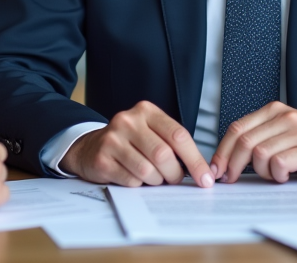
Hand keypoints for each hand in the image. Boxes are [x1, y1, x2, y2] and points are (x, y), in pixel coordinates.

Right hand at [60, 100, 213, 187]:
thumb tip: (202, 171)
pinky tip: (133, 176)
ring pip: (148, 171)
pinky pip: (131, 181)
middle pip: (163, 155)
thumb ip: (173, 144)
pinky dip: (138, 185)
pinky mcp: (102, 159)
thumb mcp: (151, 132)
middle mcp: (128, 121)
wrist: (90, 147)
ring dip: (156, 181)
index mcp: (146, 111)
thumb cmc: (130, 142)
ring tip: (152, 177)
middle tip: (174, 179)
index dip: (195, 160)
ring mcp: (113, 139)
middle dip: (174, 174)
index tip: (206, 178)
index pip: (178, 135)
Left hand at [211, 103, 296, 182]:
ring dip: (260, 172)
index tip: (217, 169)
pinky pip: (280, 163)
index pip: (237, 128)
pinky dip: (276, 175)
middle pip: (244, 142)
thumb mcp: (284, 130)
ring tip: (272, 175)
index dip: (222, 151)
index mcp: (274, 111)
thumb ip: (260, 137)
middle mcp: (285, 117)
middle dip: (233, 165)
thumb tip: (228, 159)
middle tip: (232, 179)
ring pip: (260, 154)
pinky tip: (284, 176)